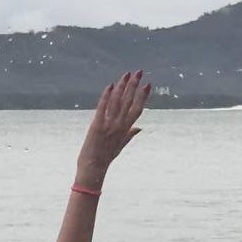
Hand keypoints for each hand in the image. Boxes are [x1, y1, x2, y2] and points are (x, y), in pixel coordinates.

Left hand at [76, 71, 150, 186]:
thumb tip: (140, 128)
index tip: (148, 84)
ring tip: (126, 74)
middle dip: (135, 85)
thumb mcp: (120, 147)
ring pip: (118, 101)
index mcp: (126, 130)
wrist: (93, 170)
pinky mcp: (97, 126)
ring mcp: (109, 126)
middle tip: (139, 71)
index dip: (143, 96)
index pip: (137, 109)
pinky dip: (106, 96)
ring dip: (122, 86)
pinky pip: (103, 107)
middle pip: (129, 101)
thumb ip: (130, 135)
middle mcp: (119, 126)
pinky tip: (110, 86)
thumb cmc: (105, 159)